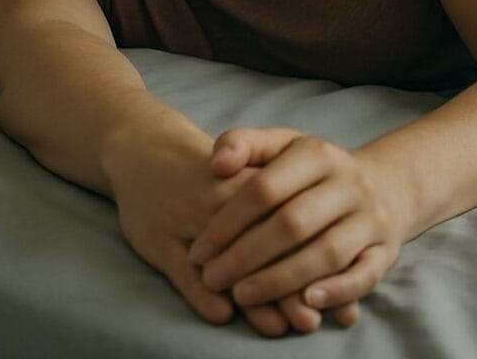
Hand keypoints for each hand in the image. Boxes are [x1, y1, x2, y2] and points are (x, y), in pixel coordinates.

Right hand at [103, 122, 322, 336]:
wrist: (147, 149)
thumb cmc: (207, 171)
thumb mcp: (245, 176)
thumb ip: (280, 211)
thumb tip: (326, 265)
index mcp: (249, 181)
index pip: (289, 220)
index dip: (310, 258)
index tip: (328, 294)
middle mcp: (223, 200)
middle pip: (263, 243)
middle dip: (288, 285)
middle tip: (309, 321)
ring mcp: (190, 220)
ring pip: (228, 260)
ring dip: (253, 296)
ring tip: (277, 327)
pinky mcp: (161, 240)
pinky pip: (185, 273)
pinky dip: (203, 297)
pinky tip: (222, 316)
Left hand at [187, 128, 406, 314]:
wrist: (383, 185)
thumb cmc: (313, 171)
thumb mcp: (281, 145)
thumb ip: (244, 144)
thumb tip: (216, 165)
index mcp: (318, 153)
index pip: (266, 188)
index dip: (228, 222)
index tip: (199, 251)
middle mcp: (349, 183)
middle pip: (293, 223)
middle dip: (246, 256)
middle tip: (212, 279)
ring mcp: (370, 217)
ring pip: (327, 253)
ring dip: (282, 280)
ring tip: (242, 296)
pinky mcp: (386, 251)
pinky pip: (364, 276)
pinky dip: (336, 291)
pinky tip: (306, 302)